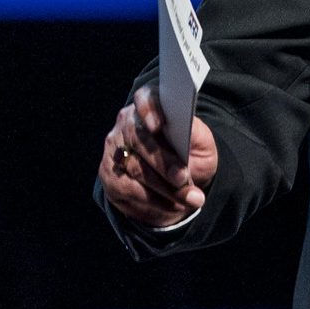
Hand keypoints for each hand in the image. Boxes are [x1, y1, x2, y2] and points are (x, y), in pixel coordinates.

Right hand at [98, 84, 217, 228]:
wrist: (178, 175)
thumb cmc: (191, 151)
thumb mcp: (201, 142)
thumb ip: (195, 135)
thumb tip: (187, 133)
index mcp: (151, 105)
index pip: (146, 99)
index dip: (149, 110)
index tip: (158, 125)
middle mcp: (126, 123)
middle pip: (139, 141)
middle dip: (164, 164)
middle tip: (185, 180)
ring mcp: (114, 148)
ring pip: (134, 170)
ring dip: (163, 189)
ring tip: (190, 200)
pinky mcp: (108, 173)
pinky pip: (127, 191)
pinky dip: (152, 203)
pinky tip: (172, 209)